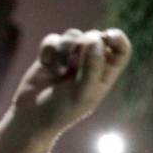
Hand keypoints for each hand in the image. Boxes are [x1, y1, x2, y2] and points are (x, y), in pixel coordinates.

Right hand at [10, 28, 130, 135]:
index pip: (121, 49)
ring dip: (65, 48)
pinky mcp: (51, 55)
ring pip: (72, 35)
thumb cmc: (62, 110)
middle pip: (95, 37)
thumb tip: (95, 39)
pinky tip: (45, 64)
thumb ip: (92, 67)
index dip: (117, 38)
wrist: (32, 116)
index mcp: (105, 73)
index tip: (108, 36)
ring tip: (59, 68)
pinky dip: (48, 49)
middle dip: (84, 44)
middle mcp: (91, 63)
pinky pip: (52, 39)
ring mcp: (70, 57)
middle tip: (73, 61)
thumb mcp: (82, 94)